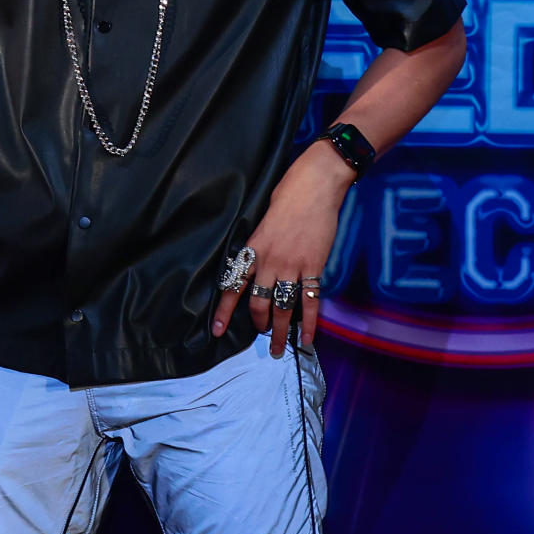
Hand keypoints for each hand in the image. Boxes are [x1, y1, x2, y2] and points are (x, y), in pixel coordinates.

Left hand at [211, 140, 354, 355]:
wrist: (316, 184)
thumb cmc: (288, 194)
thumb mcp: (264, 219)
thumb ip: (260, 243)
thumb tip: (260, 261)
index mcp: (254, 248)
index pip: (234, 284)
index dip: (225, 309)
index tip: (217, 330)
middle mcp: (270, 261)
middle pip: (259, 302)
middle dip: (258, 324)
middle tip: (260, 337)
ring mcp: (293, 266)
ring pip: (282, 307)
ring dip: (279, 331)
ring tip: (277, 349)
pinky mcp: (315, 266)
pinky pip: (311, 301)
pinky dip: (309, 322)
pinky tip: (307, 338)